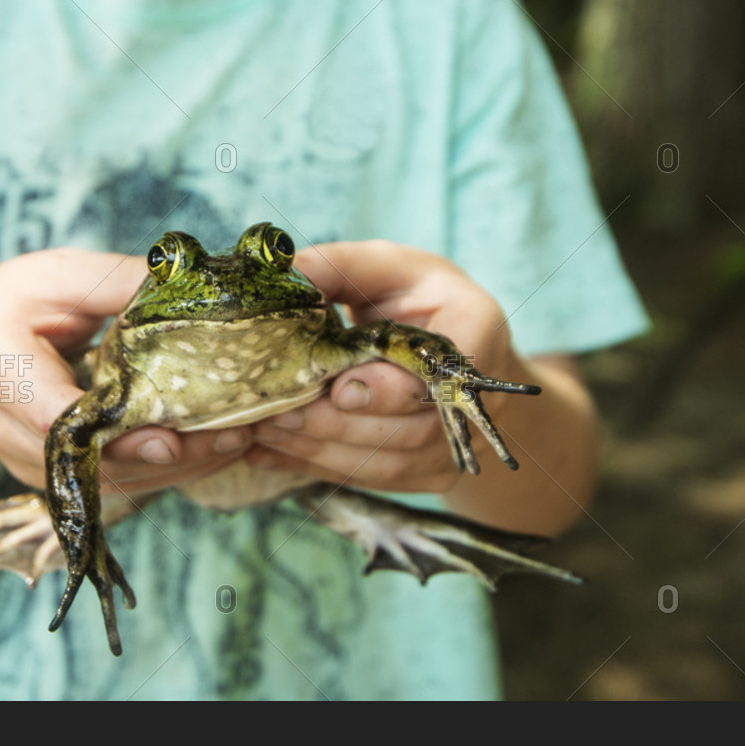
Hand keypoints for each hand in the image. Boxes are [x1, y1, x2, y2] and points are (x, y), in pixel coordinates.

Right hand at [0, 247, 241, 496]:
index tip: (167, 438)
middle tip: (234, 435)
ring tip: (241, 439)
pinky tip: (218, 449)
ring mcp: (32, 463)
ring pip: (111, 482)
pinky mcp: (60, 477)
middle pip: (93, 460)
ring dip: (181, 467)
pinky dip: (171, 470)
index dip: (110, 433)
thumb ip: (113, 283)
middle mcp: (7, 430)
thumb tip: (182, 284)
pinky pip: (118, 482)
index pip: (51, 414)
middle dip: (169, 453)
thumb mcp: (55, 275)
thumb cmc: (14, 303)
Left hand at [243, 239, 523, 492]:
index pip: (440, 373)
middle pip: (412, 429)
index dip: (390, 389)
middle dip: (339, 424)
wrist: (450, 355)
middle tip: (279, 411)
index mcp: (475, 330)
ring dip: (322, 450)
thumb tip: (286, 274)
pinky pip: (373, 479)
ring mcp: (457, 443)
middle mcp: (478, 397)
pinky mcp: (429, 471)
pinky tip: (271, 452)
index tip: (338, 389)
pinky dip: (318, 467)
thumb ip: (341, 266)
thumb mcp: (388, 267)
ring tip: (266, 431)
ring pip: (389, 464)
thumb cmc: (417, 300)